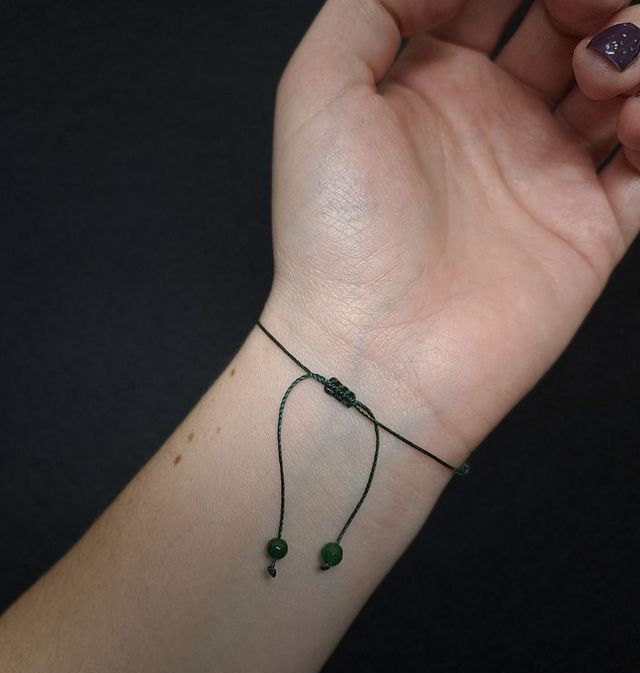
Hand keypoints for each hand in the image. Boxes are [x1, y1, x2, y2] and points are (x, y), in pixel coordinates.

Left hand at [264, 0, 639, 461]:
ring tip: (604, 75)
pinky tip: (630, 122)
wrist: (375, 355)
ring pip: (621, 82)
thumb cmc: (334, 232)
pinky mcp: (588, 231)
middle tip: (584, 14)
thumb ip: (374, 5)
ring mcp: (543, 176)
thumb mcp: (318, 90)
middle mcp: (491, 122)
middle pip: (572, 23)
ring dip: (634, 50)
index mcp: (431, 82)